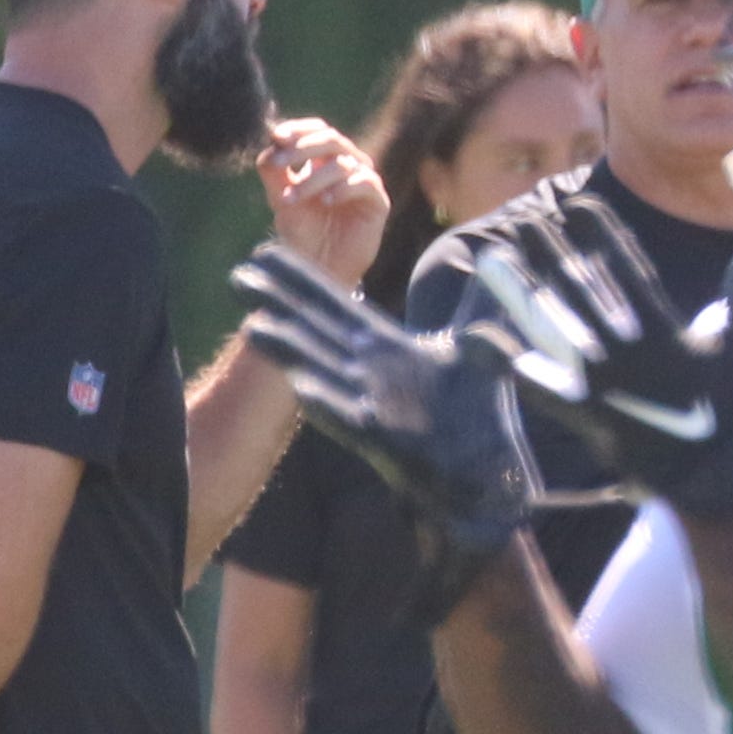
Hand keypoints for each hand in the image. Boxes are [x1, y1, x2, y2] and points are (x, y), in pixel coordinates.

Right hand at [231, 243, 538, 621]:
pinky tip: (302, 388)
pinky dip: (329, 404)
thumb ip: (481, 306)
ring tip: (254, 328)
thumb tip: (496, 256)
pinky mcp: (388, 445)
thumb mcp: (481, 351)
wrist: (488, 482)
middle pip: (316, 332)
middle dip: (280, 305)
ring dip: (291, 353)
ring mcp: (374, 410)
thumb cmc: (478, 418)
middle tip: (237, 275)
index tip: (264, 250)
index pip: (336, 306)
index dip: (302, 279)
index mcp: (387, 350)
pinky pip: (351, 422)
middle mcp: (370, 375)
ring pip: (323, 375)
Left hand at [257, 119, 389, 284]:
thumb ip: (273, 170)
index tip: (276, 136)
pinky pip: (364, 182)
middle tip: (279, 164)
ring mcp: (364, 182)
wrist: (320, 268)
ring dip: (313, 179)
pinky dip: (342, 188)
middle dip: (302, 148)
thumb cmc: (302, 233)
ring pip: (343, 162)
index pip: (317, 130)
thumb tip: (271, 142)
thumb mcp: (280, 198)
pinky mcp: (378, 202)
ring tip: (292, 199)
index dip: (298, 129)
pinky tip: (326, 202)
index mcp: (323, 160)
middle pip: (331, 139)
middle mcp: (347, 166)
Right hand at [476, 197, 732, 522]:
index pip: (627, 270)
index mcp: (659, 326)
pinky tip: (476, 338)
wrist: (711, 472)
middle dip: (554, 256)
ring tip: (492, 258)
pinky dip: (506, 363)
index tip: (580, 204)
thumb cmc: (729, 412)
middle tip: (525, 221)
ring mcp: (601, 375)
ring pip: (555, 324)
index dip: (604, 237)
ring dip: (524, 294)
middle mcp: (624, 344)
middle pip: (583, 289)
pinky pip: (538, 382)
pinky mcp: (584, 409)